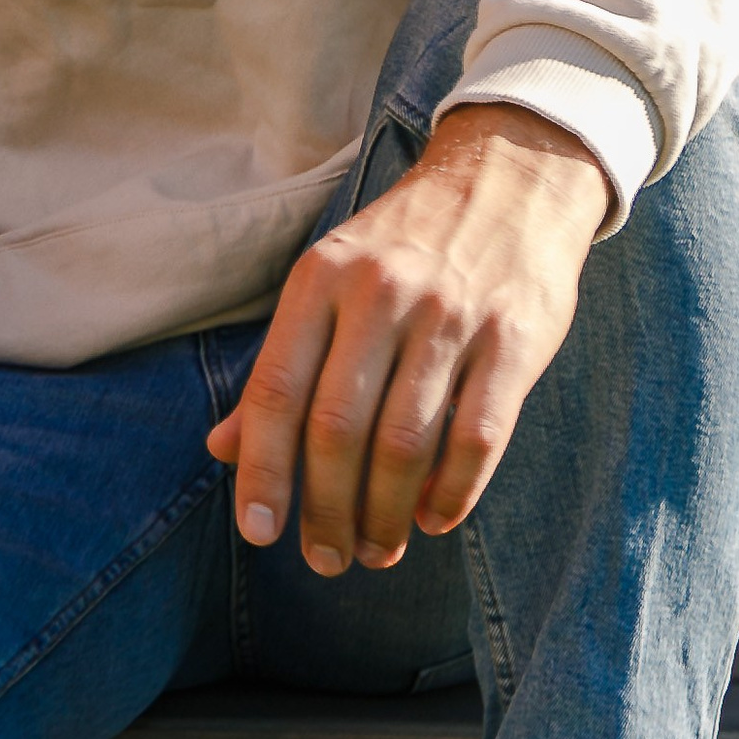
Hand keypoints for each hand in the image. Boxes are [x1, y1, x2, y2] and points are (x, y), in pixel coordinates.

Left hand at [206, 105, 607, 574]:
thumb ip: (281, 364)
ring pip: (405, 442)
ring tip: (378, 552)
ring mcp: (451, 316)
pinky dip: (453, 492)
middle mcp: (380, 294)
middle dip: (327, 509)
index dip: (263, 470)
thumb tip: (223, 449)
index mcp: (321, 280)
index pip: (277, 391)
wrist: (509, 178)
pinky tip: (434, 518)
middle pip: (338, 427)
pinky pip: (478, 436)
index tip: (259, 533)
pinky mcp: (515, 338)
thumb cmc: (404, 245)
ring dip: (386, 514)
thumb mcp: (329, 282)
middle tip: (327, 559)